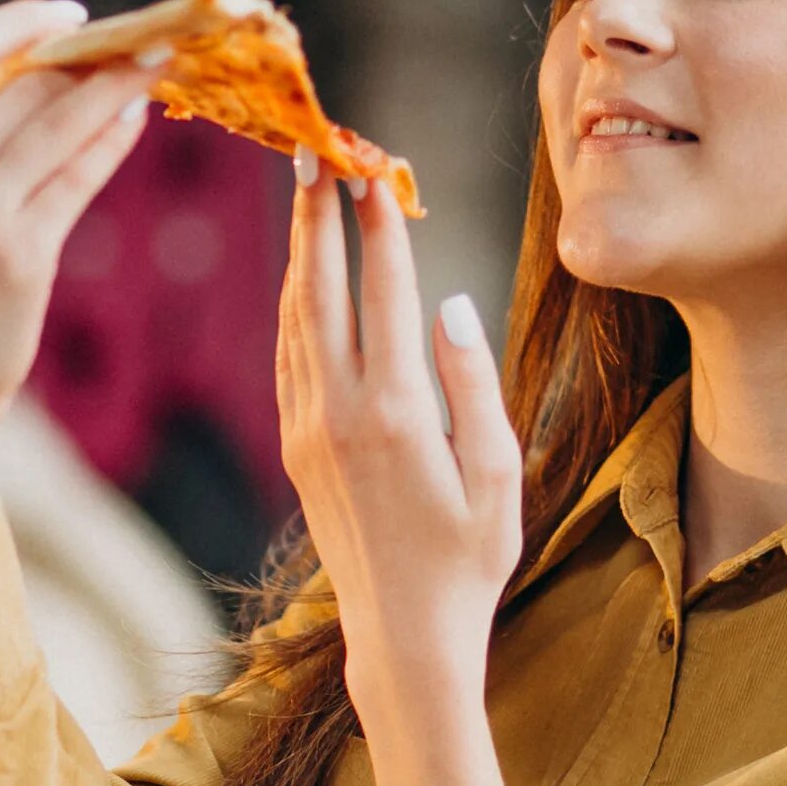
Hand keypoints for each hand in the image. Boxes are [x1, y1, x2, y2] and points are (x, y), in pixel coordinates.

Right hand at [0, 0, 152, 588]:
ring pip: (63, 122)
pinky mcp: (19, 254)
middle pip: (29, 84)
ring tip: (159, 64)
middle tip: (145, 34)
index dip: (22, 20)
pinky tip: (136, 120)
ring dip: (119, 86)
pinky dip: (113, 141)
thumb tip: (52, 77)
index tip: (72, 13)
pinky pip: (79, 177)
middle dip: (94, 53)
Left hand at [275, 150, 522, 785]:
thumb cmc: (470, 560)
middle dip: (319, 215)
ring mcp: (309, 430)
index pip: (385, 292)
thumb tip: (452, 302)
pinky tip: (301, 277)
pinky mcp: (296, 448)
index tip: (374, 167)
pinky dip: (293, 305)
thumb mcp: (499, 475)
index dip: (378, 224)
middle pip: (321, 290)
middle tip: (318, 150)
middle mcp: (342, 413)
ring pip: (295, 319)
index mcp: (400, 412)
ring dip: (300, 252)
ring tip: (306, 194)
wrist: (402, 635)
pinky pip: (288, 357)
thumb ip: (475, 383)